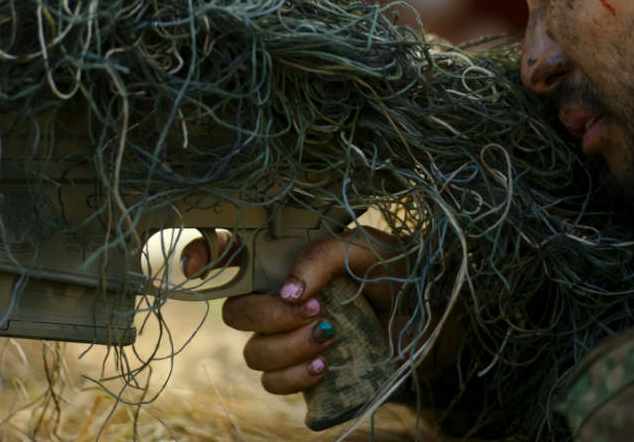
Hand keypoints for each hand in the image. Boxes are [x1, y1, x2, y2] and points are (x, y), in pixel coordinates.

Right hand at [181, 226, 397, 394]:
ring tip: (331, 336)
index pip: (232, 252)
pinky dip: (295, 376)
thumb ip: (323, 256)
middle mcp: (283, 298)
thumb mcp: (367, 249)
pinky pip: (274, 384)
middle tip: (312, 308)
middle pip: (236, 311)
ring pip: (253, 352)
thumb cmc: (401, 274)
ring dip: (288, 346)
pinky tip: (326, 364)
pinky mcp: (305, 372)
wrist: (437, 320)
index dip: (205, 255)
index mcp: (290, 259)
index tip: (196, 269)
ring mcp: (291, 338)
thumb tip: (287, 290)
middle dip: (267, 314)